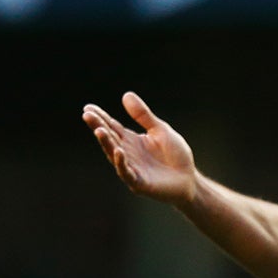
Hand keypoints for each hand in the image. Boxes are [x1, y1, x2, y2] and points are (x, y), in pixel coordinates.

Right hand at [83, 92, 197, 204]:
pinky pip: (127, 173)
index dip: (100, 117)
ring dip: (106, 143)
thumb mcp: (160, 130)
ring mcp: (132, 168)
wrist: (190, 180)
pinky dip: (122, 163)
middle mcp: (127, 153)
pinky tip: (118, 152)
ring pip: (114, 155)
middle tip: (87, 115)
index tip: (88, 107)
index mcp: (130, 140)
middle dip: (98, 126)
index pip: (112, 127)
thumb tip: (126, 95)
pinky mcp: (139, 183)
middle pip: (110, 138)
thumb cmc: (176, 155)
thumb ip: (144, 116)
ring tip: (99, 130)